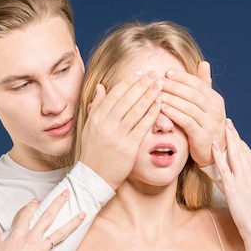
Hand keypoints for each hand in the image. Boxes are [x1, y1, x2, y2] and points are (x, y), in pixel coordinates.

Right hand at [0, 190, 85, 250]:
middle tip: (67, 193)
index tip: (38, 200)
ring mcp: (40, 250)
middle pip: (47, 217)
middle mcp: (31, 238)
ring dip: (72, 223)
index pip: (26, 215)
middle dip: (58, 203)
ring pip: (60, 233)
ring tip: (83, 215)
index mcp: (18, 234)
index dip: (32, 206)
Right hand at [79, 71, 161, 188]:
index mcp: (96, 117)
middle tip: (155, 74)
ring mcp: (117, 136)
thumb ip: (97, 106)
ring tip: (160, 85)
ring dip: (149, 96)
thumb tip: (101, 86)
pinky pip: (142, 127)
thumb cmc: (93, 151)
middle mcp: (106, 124)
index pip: (115, 94)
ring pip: (136, 111)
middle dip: (142, 84)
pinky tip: (159, 105)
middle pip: (127, 99)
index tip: (140, 73)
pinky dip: (151, 114)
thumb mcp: (89, 127)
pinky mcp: (128, 147)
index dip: (129, 82)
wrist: (93, 177)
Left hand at [159, 61, 226, 166]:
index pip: (198, 84)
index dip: (183, 77)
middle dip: (174, 86)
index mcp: (215, 99)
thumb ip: (203, 85)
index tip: (167, 72)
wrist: (214, 153)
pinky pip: (187, 122)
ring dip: (171, 99)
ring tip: (157, 93)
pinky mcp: (202, 136)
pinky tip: (162, 108)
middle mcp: (215, 110)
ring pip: (189, 107)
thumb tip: (204, 63)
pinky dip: (174, 114)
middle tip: (158, 81)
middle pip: (193, 94)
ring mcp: (210, 123)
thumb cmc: (205, 125)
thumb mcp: (206, 105)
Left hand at [213, 119, 250, 242]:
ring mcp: (242, 181)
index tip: (236, 134)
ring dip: (229, 139)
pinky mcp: (232, 188)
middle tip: (229, 122)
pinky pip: (224, 168)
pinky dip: (218, 155)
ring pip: (235, 155)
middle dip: (235, 135)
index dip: (243, 144)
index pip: (250, 155)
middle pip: (242, 150)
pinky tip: (213, 145)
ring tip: (223, 126)